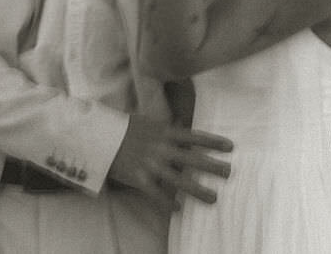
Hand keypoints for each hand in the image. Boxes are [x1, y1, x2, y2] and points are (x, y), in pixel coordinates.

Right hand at [109, 114, 232, 211]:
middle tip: (229, 173)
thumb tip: (183, 124)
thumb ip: (167, 126)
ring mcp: (151, 164)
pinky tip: (178, 209)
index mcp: (164, 132)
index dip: (213, 142)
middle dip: (213, 167)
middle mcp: (161, 148)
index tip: (230, 147)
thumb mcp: (149, 122)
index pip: (195, 137)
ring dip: (198, 190)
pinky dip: (167, 202)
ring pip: (179, 180)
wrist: (100, 136)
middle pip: (193, 159)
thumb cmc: (125, 128)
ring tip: (213, 198)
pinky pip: (156, 194)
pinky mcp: (138, 178)